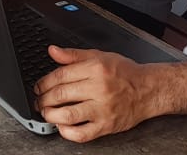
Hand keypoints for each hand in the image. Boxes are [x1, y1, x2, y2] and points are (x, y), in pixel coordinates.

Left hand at [34, 47, 156, 142]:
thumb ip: (73, 55)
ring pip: (68, 115)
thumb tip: (52, 51)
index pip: (60, 76)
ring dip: (50, 115)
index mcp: (95, 69)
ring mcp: (103, 109)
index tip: (38, 87)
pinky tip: (62, 127)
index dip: (43, 82)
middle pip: (60, 95)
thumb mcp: (99, 56)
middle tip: (39, 101)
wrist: (148, 90)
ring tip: (46, 113)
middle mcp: (99, 89)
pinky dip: (67, 132)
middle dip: (43, 99)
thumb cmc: (125, 73)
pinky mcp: (106, 126)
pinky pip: (82, 134)